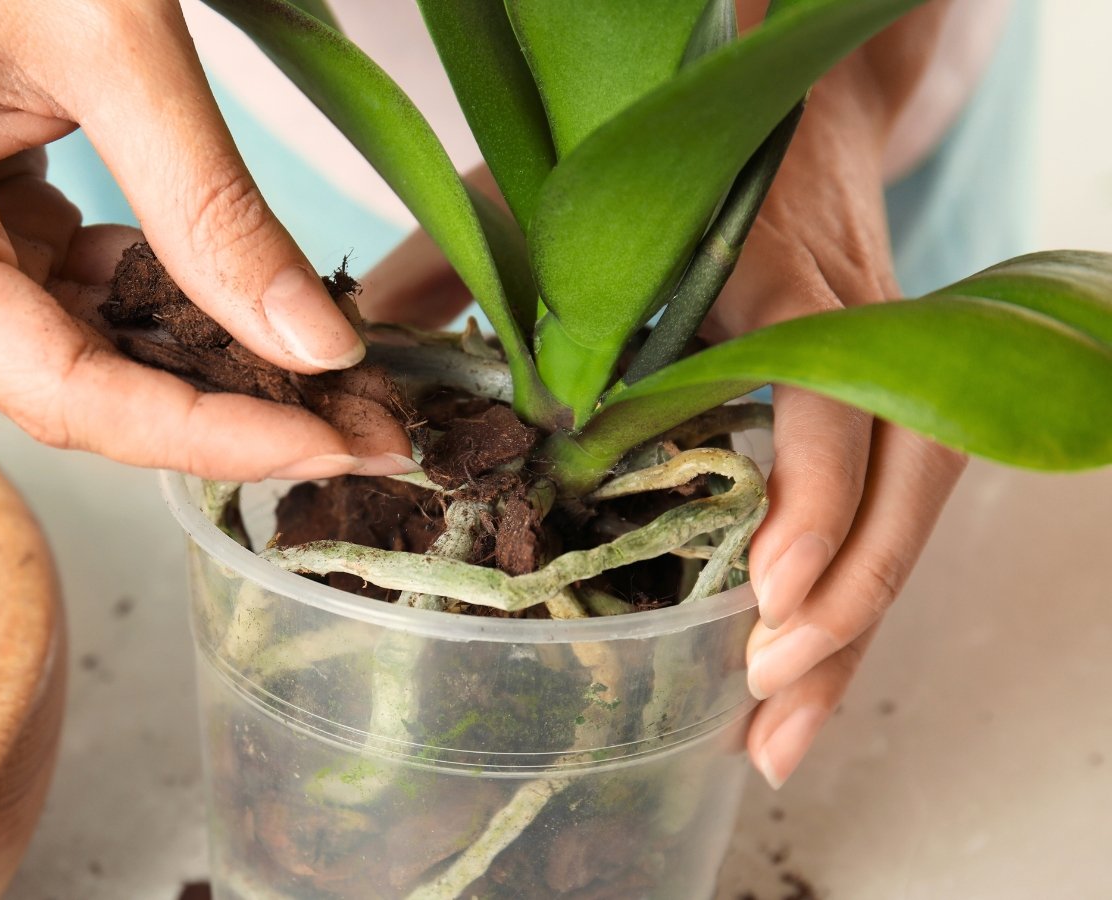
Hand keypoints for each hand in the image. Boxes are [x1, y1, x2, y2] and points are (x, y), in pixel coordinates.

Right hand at [0, 0, 411, 481]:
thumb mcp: (115, 41)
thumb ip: (214, 208)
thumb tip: (318, 350)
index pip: (62, 390)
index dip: (210, 434)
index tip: (339, 445)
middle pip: (73, 391)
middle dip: (229, 414)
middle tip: (372, 426)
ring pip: (81, 364)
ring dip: (209, 377)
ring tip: (339, 387)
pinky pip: (71, 311)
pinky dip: (169, 317)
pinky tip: (260, 323)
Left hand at [360, 56, 963, 790]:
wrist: (788, 94)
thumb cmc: (654, 149)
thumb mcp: (543, 188)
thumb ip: (455, 260)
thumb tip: (347, 342)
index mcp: (772, 273)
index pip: (829, 392)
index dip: (811, 495)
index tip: (769, 589)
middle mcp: (848, 320)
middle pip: (904, 472)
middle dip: (848, 599)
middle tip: (766, 692)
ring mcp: (879, 355)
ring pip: (914, 499)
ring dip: (857, 623)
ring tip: (784, 730)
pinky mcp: (878, 389)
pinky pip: (894, 497)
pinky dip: (853, 590)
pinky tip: (800, 668)